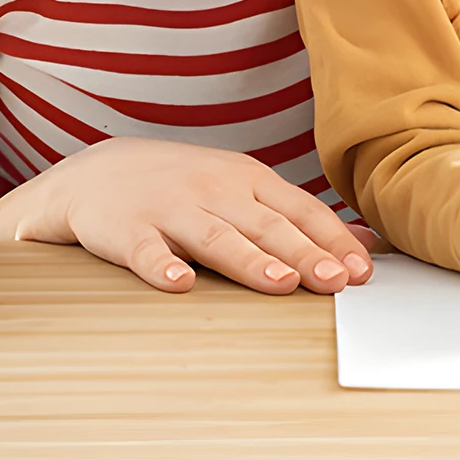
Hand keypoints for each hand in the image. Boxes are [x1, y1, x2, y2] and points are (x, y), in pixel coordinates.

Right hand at [0, 137, 374, 294]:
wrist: (95, 173)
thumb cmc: (185, 187)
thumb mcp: (244, 190)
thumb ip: (299, 217)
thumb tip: (364, 243)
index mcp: (247, 179)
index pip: (299, 210)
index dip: (331, 240)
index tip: (360, 271)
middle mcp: (215, 189)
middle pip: (266, 226)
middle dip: (304, 254)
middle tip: (335, 282)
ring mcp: (170, 207)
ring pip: (215, 237)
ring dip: (249, 261)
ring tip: (279, 284)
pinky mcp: (126, 229)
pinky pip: (145, 251)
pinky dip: (161, 267)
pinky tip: (179, 286)